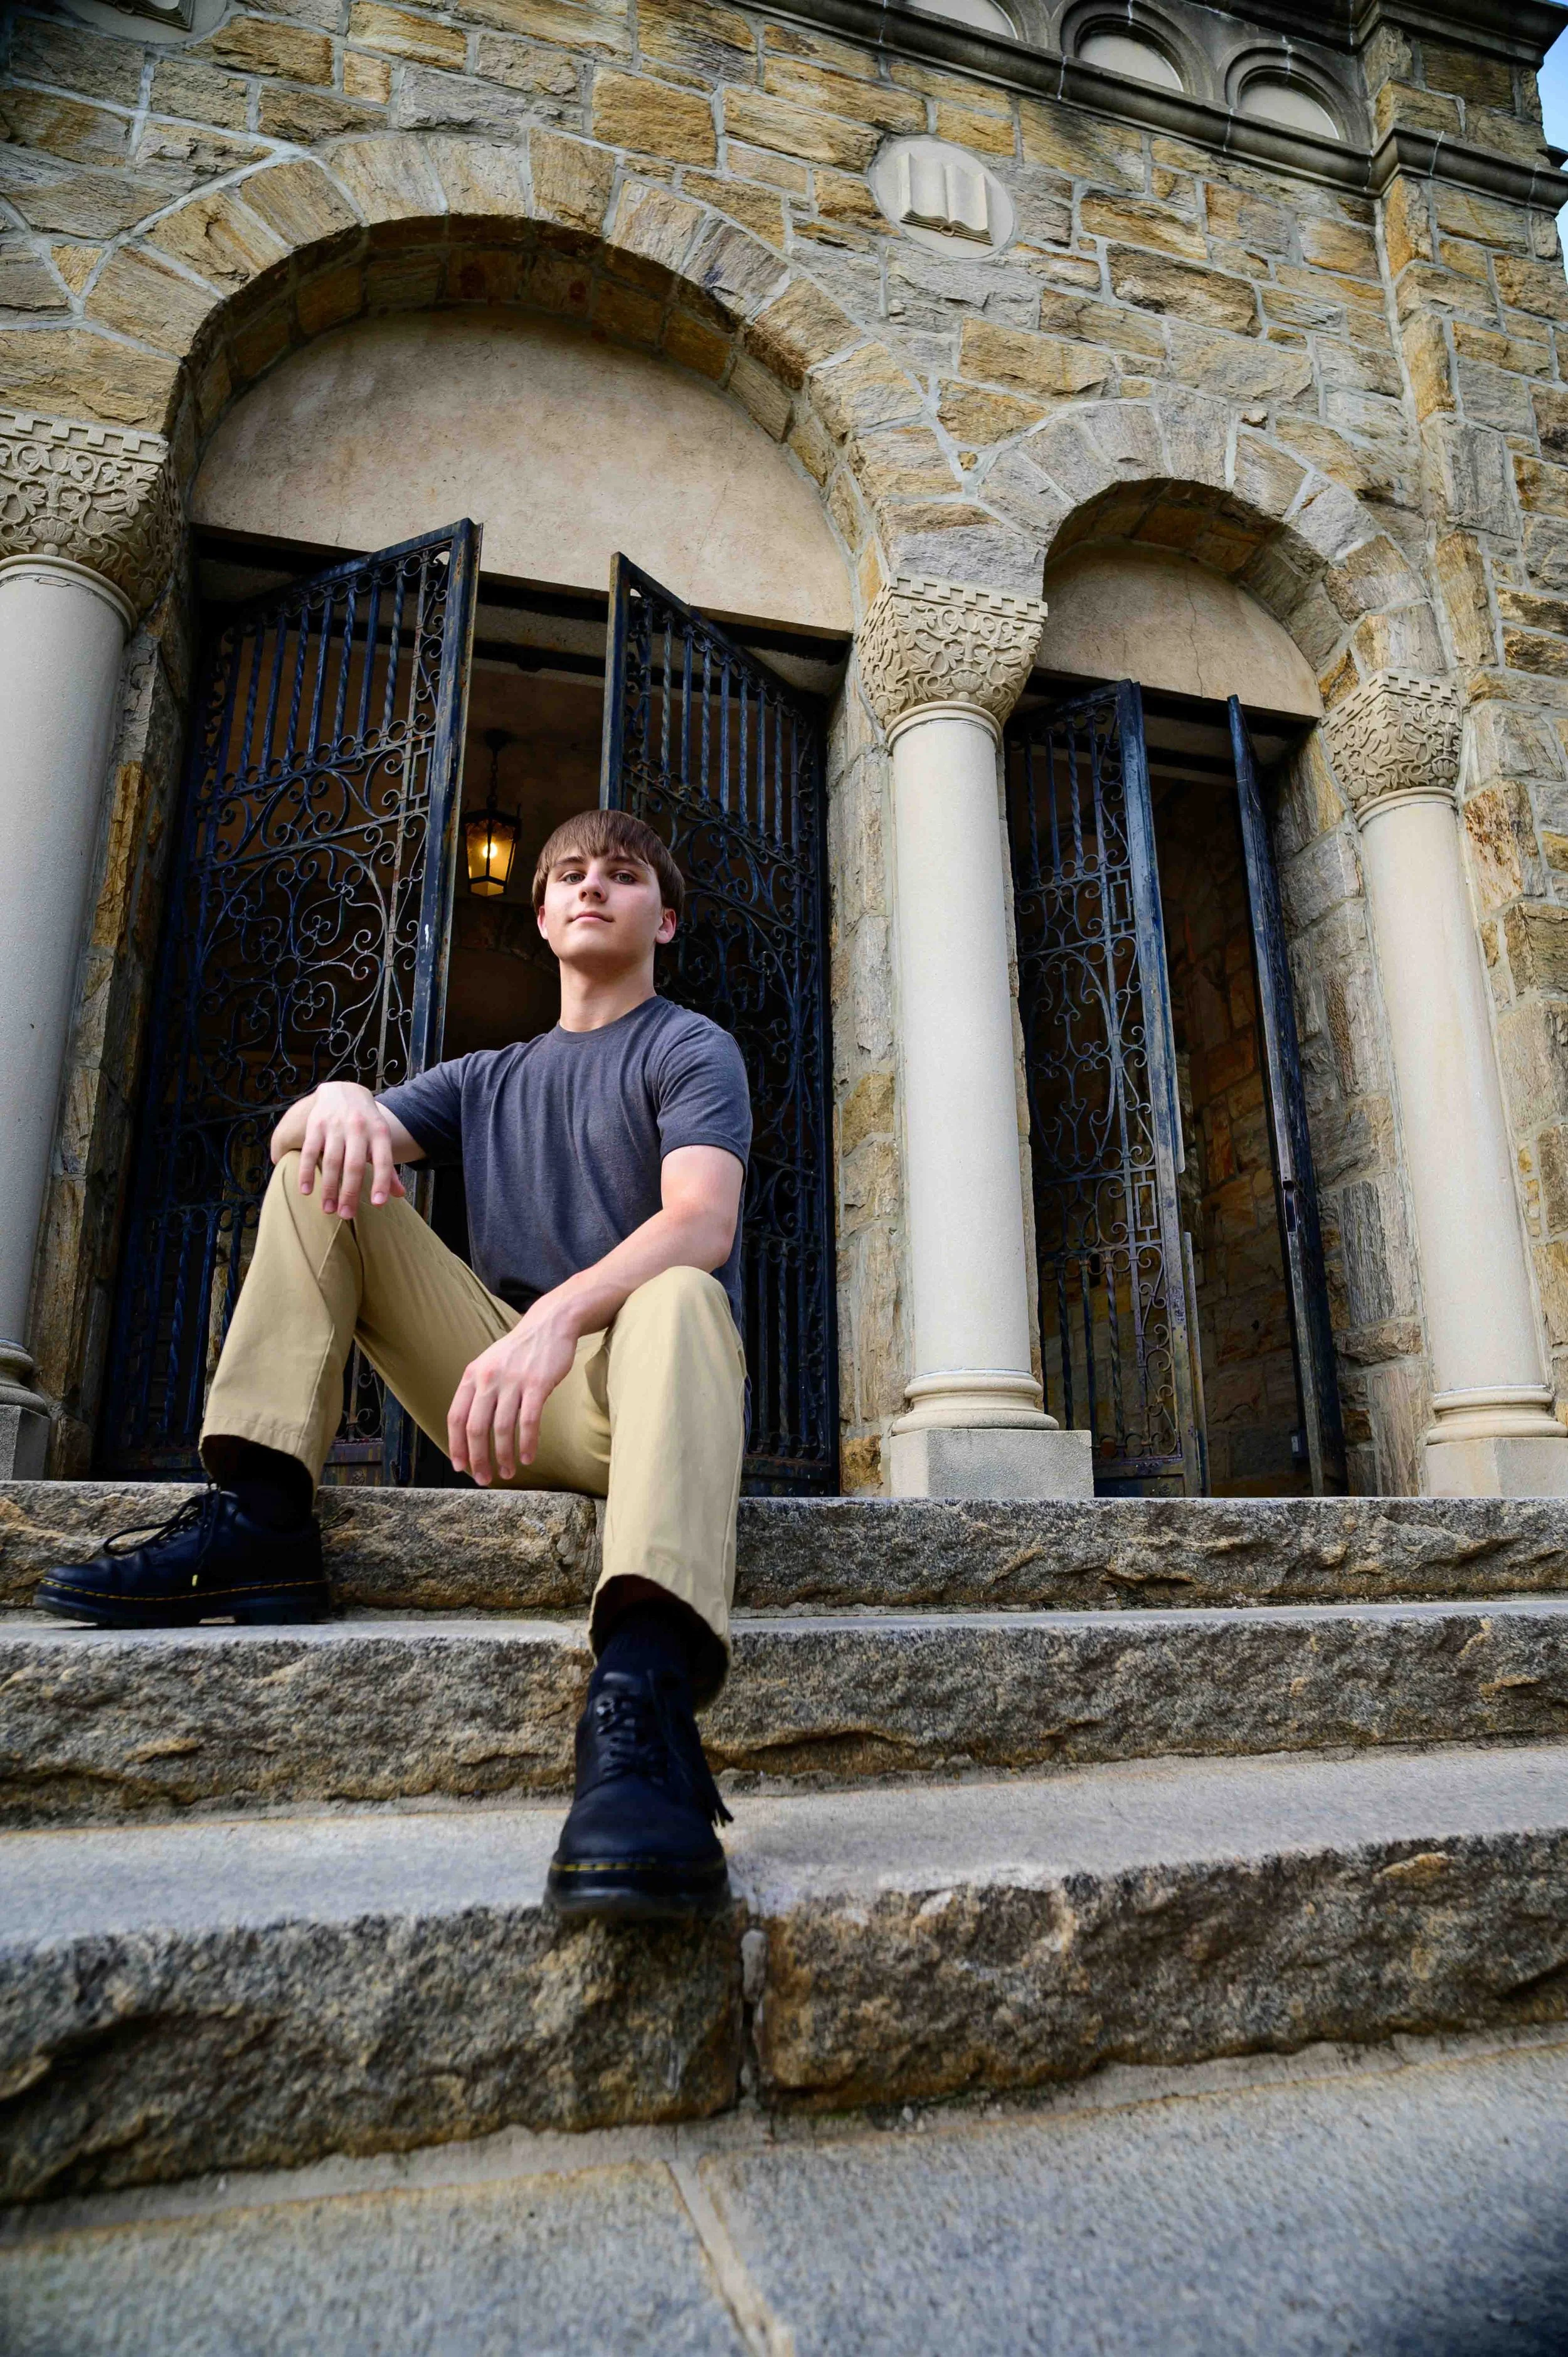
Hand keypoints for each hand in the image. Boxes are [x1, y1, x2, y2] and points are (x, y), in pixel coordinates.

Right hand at [294, 1081, 406, 1219]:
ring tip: (328, 1209)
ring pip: (331, 1161)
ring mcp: (336, 1125)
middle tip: (346, 1215)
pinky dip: (306, 1172)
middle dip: (350, 1193)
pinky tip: (306, 1191)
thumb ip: (387, 1168)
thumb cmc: (366, 1123)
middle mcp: (358, 1128)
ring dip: (328, 1188)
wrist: (344, 1090)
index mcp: (379, 1132)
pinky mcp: (316, 1125)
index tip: (378, 1204)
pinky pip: (309, 1151)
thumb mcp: (380, 1139)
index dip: (381, 1182)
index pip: (382, 1160)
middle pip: (354, 1165)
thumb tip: (400, 1195)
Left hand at [448, 1296, 580, 1484]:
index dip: (457, 1446)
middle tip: (484, 1479)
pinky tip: (528, 1458)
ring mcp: (513, 1381)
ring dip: (504, 1456)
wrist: (550, 1324)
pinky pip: (529, 1421)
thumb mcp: (489, 1364)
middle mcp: (488, 1378)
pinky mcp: (537, 1384)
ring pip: (502, 1429)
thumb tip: (470, 1429)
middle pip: (476, 1428)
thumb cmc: (520, 1351)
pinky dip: (527, 1444)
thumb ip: (478, 1391)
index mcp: (472, 1376)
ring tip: (508, 1472)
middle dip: (478, 1459)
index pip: (456, 1418)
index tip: (461, 1467)